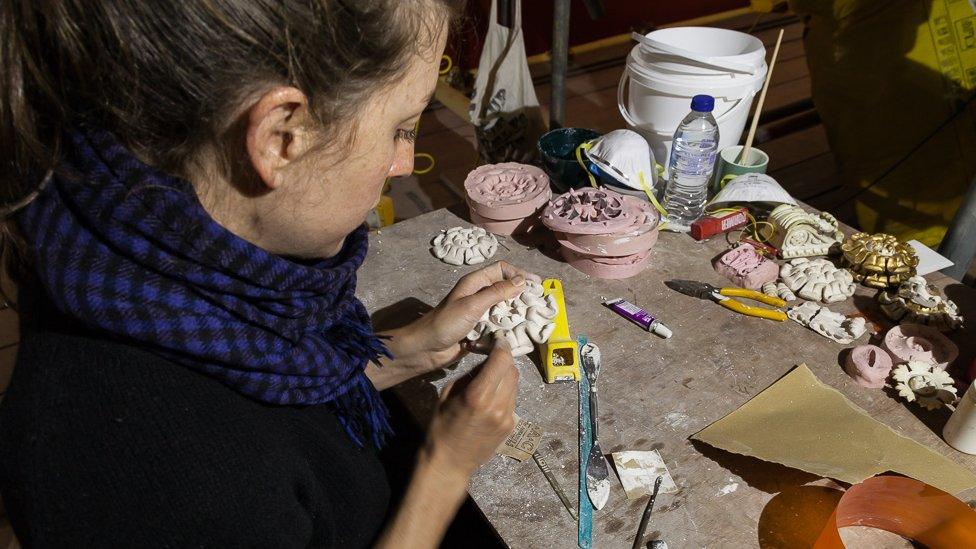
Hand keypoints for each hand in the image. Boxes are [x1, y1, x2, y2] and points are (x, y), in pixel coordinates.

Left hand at [387, 261, 540, 374]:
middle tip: (540, 303)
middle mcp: (478, 295)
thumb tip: (521, 281)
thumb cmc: (445, 323)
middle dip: (522, 294)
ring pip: (504, 308)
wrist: (425, 349)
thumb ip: (497, 292)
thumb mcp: (472, 305)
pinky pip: (498, 326)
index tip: (537, 284)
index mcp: (475, 283)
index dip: (520, 274)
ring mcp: (479, 313)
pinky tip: (520, 333)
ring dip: (517, 313)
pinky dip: (508, 328)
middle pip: (505, 288)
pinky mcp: (479, 329)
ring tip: (534, 319)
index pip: (501, 270)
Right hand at [423, 340, 518, 477]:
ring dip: (505, 376)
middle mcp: (497, 405)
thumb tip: (484, 363)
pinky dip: (504, 392)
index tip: (498, 341)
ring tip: (490, 379)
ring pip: (514, 384)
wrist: (449, 463)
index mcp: (477, 396)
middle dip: (504, 360)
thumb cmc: (441, 427)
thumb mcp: (447, 395)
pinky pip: (512, 400)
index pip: (501, 361)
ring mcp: (507, 417)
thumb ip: (469, 376)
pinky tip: (491, 398)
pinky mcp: (511, 426)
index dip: (501, 346)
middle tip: (493, 357)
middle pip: (512, 370)